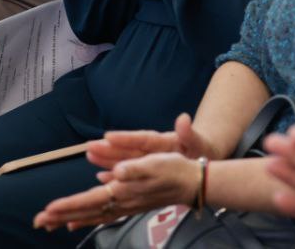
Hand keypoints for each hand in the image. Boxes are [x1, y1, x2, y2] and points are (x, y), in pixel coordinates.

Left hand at [33, 152, 198, 232]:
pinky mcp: (130, 203)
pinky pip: (102, 214)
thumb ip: (135, 168)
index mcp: (124, 191)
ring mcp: (126, 205)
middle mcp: (122, 202)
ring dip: (70, 218)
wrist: (193, 182)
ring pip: (92, 214)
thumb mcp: (156, 162)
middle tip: (38, 222)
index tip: (48, 209)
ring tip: (50, 224)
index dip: (69, 204)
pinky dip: (87, 217)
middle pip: (86, 211)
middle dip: (61, 216)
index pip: (90, 199)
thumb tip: (118, 172)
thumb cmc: (175, 169)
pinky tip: (79, 220)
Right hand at [87, 113, 218, 171]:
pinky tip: (102, 176)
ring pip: (125, 159)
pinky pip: (129, 171)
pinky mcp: (147, 168)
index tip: (109, 136)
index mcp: (164, 141)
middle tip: (90, 146)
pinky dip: (116, 174)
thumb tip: (183, 119)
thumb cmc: (200, 148)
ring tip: (90, 155)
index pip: (143, 138)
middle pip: (129, 148)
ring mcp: (148, 159)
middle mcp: (152, 149)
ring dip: (108, 158)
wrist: (203, 158)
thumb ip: (189, 132)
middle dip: (110, 148)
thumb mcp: (198, 141)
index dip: (126, 138)